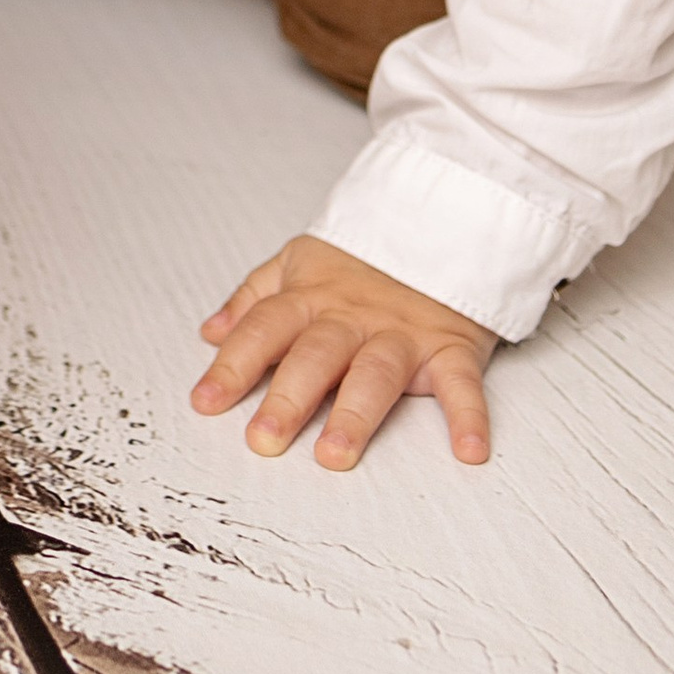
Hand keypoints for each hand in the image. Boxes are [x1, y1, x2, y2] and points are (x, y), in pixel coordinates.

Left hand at [191, 232, 495, 470]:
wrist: (439, 218)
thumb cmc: (364, 256)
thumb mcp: (300, 260)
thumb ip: (253, 297)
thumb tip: (209, 332)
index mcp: (312, 297)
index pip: (264, 329)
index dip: (233, 365)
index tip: (205, 403)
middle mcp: (353, 318)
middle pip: (316, 356)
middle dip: (288, 397)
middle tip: (263, 440)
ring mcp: (403, 332)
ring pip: (376, 373)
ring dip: (355, 414)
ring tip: (335, 455)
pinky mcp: (451, 345)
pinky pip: (460, 382)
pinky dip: (468, 416)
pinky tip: (468, 450)